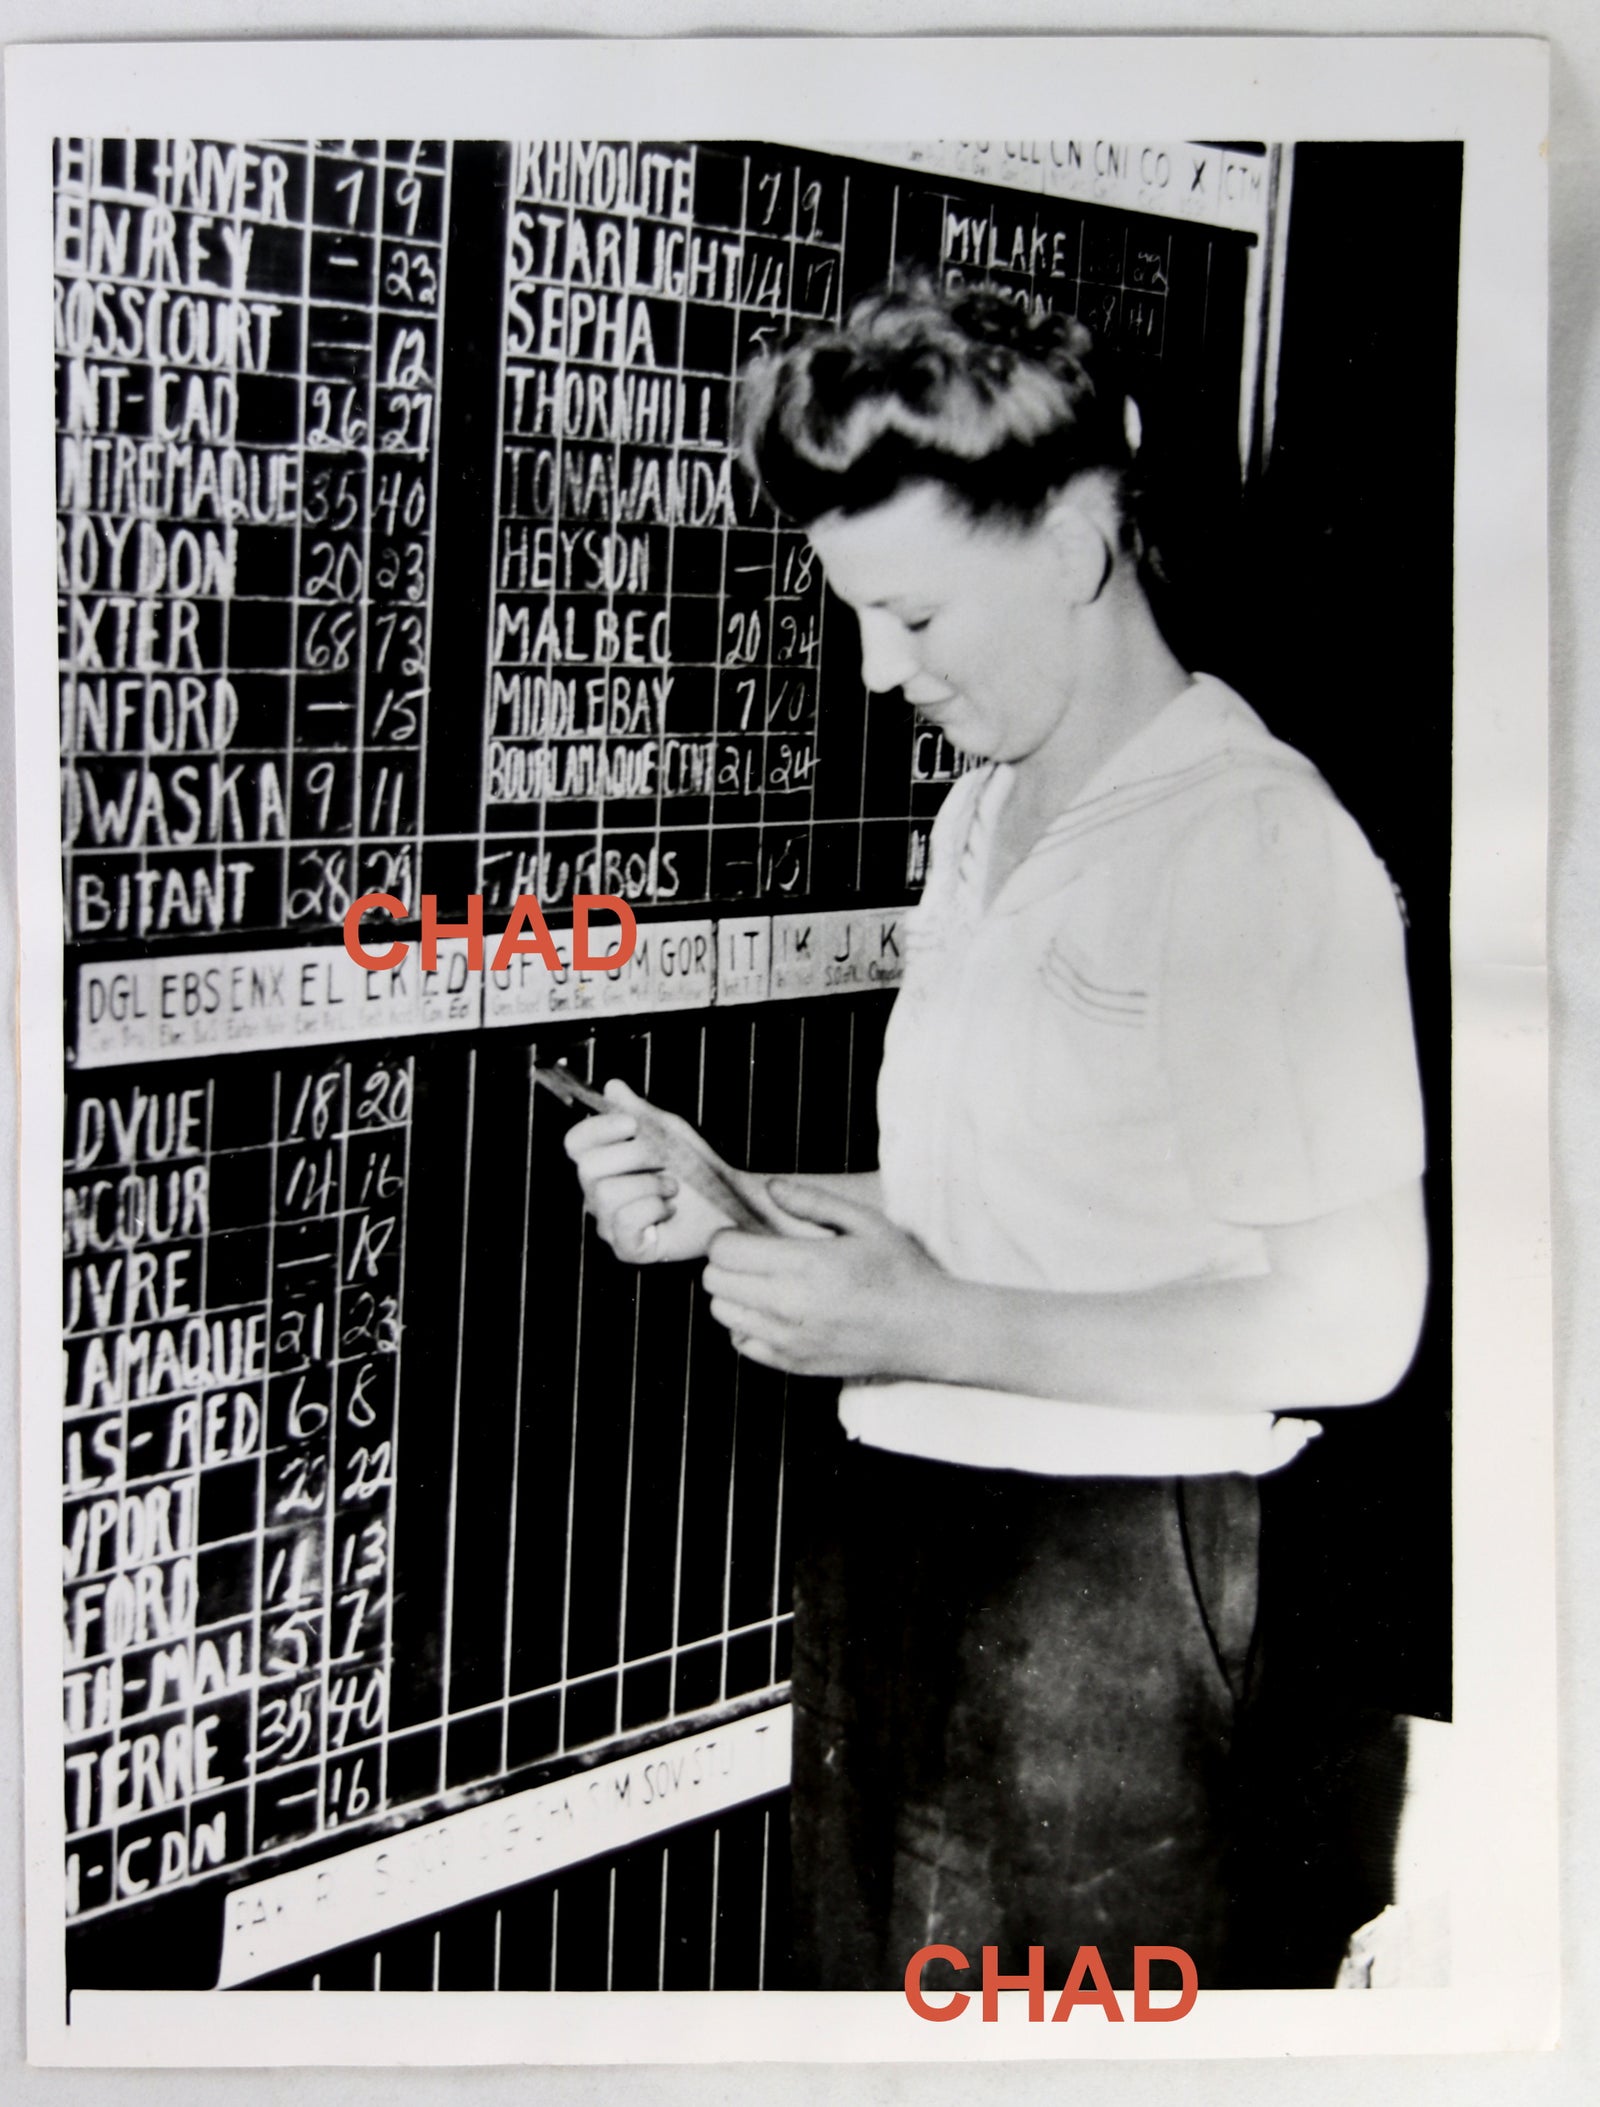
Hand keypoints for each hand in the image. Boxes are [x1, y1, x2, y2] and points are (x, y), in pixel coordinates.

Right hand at [563, 1079, 757, 1264]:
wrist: (728, 1204)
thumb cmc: (696, 1169)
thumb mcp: (669, 1131)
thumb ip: (638, 1111)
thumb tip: (612, 1086)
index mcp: (603, 1163)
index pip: (575, 1142)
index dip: (598, 1128)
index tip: (632, 1124)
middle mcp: (597, 1195)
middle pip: (588, 1168)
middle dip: (635, 1157)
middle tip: (665, 1161)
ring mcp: (609, 1224)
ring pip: (607, 1194)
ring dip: (651, 1184)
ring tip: (672, 1188)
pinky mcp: (626, 1249)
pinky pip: (625, 1220)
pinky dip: (655, 1208)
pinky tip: (669, 1210)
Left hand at [701, 1180, 948, 1377]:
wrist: (926, 1329)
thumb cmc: (899, 1271)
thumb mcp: (865, 1222)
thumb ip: (813, 1201)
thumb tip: (771, 1188)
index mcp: (806, 1263)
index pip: (725, 1250)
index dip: (727, 1237)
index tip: (745, 1235)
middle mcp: (790, 1304)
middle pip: (715, 1281)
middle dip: (726, 1263)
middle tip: (752, 1257)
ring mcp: (789, 1339)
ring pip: (722, 1313)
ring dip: (733, 1294)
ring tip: (763, 1284)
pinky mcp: (793, 1364)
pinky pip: (741, 1344)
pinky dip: (747, 1327)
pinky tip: (774, 1314)